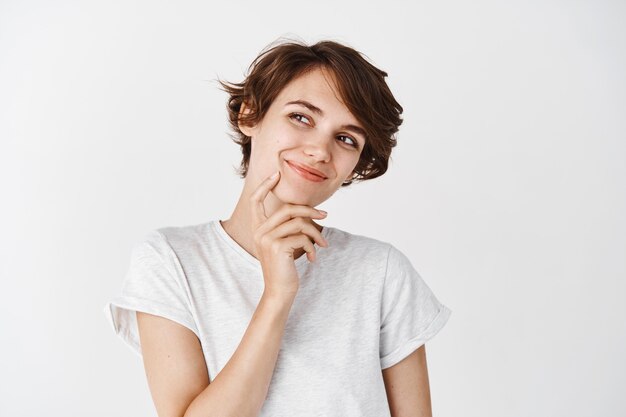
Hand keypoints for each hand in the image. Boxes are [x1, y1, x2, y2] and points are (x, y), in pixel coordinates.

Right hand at [250, 171, 328, 297]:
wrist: (280, 292)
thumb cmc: (285, 268)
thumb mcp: (284, 244)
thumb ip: (289, 227)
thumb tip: (311, 212)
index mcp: (258, 228)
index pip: (255, 200)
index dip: (264, 185)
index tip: (276, 174)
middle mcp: (259, 231)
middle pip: (287, 208)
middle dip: (309, 210)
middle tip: (325, 216)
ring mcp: (267, 239)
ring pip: (299, 222)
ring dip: (316, 232)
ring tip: (323, 243)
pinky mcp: (277, 247)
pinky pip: (302, 236)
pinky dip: (312, 246)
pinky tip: (312, 258)